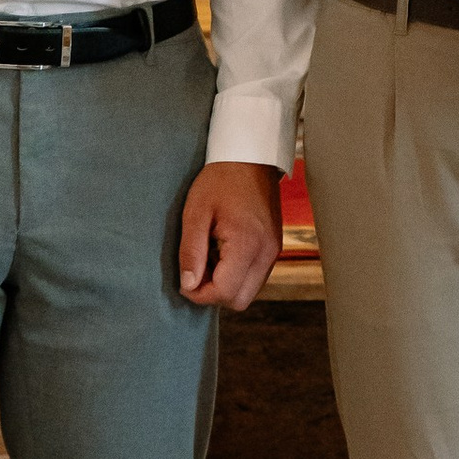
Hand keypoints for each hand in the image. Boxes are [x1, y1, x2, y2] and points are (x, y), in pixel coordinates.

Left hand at [178, 159, 280, 312]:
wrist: (250, 157)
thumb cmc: (221, 180)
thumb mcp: (196, 213)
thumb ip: (191, 252)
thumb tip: (188, 285)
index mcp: (247, 244)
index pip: (225, 293)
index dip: (199, 294)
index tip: (185, 280)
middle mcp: (266, 253)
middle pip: (239, 301)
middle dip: (214, 294)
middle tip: (196, 271)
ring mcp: (273, 251)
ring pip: (249, 292)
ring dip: (226, 285)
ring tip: (210, 258)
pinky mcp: (274, 247)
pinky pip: (255, 277)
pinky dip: (237, 275)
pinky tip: (223, 253)